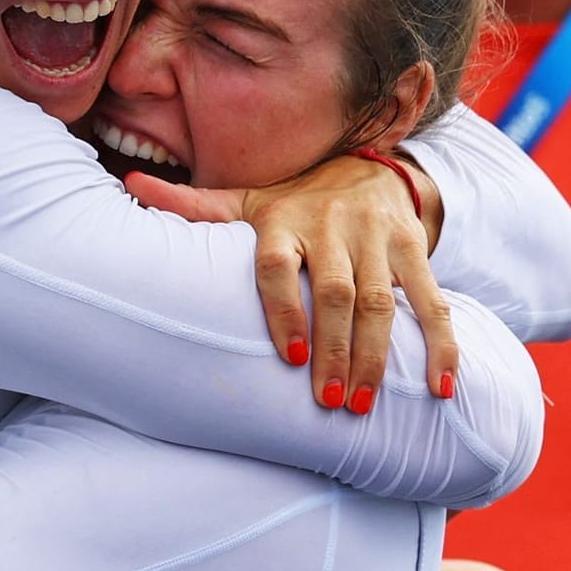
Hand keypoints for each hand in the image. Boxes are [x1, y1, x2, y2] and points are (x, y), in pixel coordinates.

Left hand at [126, 152, 454, 412]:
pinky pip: (432, 300)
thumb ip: (192, 205)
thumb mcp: (244, 199)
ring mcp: (376, 238)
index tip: (291, 359)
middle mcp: (330, 227)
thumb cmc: (292, 202)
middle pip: (334, 293)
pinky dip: (441, 345)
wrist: (367, 165)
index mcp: (282, 221)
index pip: (277, 267)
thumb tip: (129, 182)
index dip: (284, 310)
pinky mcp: (413, 249)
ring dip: (376, 357)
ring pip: (381, 303)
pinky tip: (441, 388)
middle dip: (333, 349)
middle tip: (328, 403)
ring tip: (363, 405)